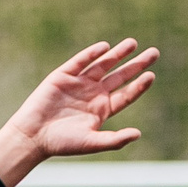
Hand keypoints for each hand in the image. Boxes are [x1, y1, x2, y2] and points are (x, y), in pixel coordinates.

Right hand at [0, 39, 158, 186]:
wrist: (33, 136)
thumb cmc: (62, 143)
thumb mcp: (92, 142)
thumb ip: (115, 139)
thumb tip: (138, 134)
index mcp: (102, 110)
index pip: (126, 94)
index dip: (139, 85)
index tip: (151, 75)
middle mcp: (93, 94)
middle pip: (120, 76)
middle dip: (136, 64)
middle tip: (154, 53)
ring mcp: (79, 83)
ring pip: (103, 65)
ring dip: (117, 54)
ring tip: (133, 43)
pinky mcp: (63, 76)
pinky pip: (80, 61)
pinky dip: (91, 54)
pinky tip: (104, 47)